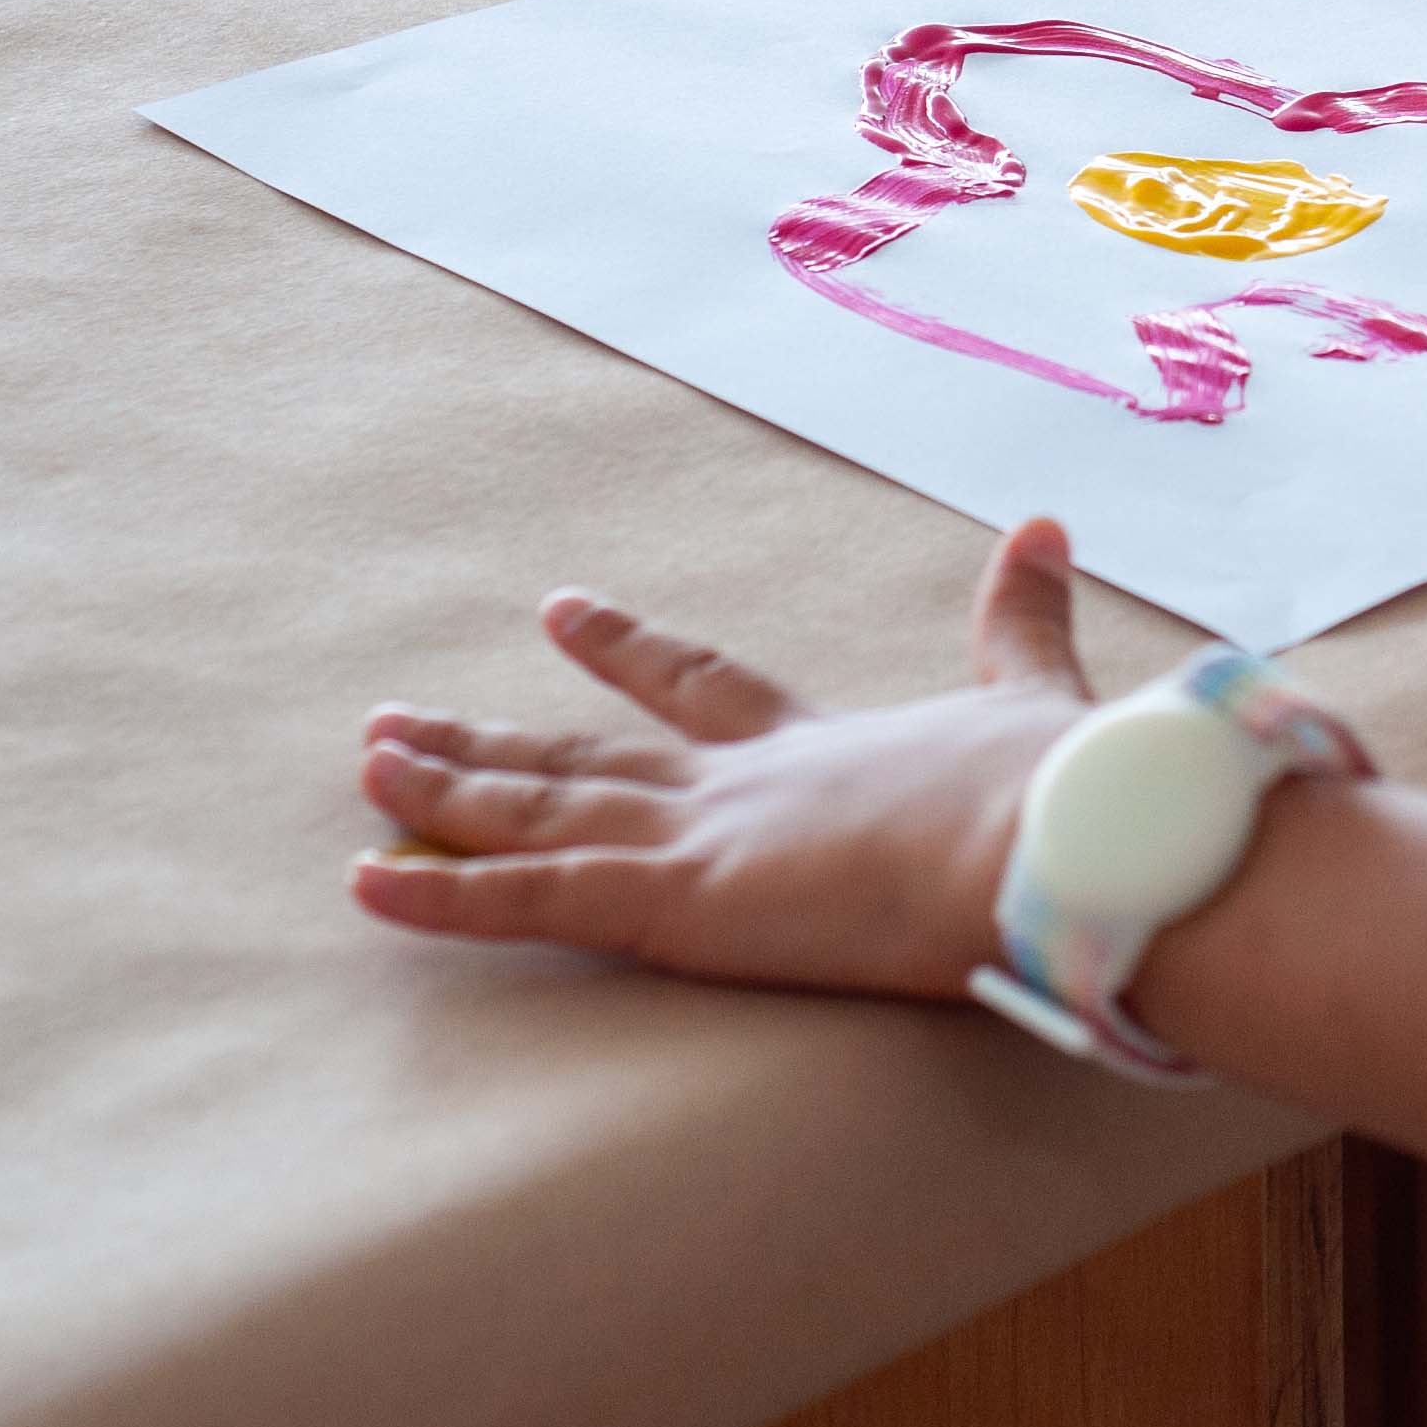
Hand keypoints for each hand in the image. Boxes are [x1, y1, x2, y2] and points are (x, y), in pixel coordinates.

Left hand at [348, 520, 1095, 997]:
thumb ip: (1023, 624)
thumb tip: (1046, 525)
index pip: (702, 690)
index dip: (627, 654)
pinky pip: (535, 898)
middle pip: (587, 757)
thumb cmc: (1059, 791)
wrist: (1057, 837)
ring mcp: (705, 839)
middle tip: (400, 720)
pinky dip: (447, 892)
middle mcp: (744, 785)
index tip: (561, 611)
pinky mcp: (683, 901)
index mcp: (822, 746)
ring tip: (368, 766)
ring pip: (541, 814)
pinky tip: (367, 880)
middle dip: (493, 741)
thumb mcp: (1036, 698)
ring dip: (448, 792)